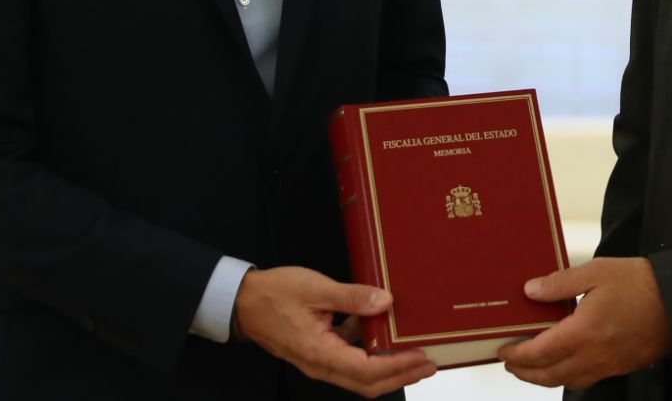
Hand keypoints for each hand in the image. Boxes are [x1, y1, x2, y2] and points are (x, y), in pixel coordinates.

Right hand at [234, 267, 435, 396]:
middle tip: (429, 364)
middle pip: (368, 383)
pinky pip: (349, 360)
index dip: (398, 366)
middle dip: (401, 375)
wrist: (242, 302)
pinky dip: (370, 353)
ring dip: (389, 367)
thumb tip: (385, 302)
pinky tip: (382, 333)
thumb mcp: (315, 289)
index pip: (367, 370)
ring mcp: (319, 361)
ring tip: (414, 352)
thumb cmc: (273, 295)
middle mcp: (321, 365)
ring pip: (360, 375)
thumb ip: (352, 297)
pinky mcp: (319, 353)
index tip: (421, 357)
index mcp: (319, 353)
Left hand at [497, 257, 671, 388]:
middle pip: (548, 375)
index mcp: (583, 332)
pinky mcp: (620, 367)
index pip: (538, 353)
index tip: (503, 349)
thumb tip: (530, 291)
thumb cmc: (642, 284)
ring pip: (566, 381)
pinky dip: (566, 377)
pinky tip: (564, 364)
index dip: (516, 354)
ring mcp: (607, 365)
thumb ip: (559, 284)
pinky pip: (585, 380)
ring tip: (532, 366)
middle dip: (524, 372)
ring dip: (543, 377)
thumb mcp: (596, 272)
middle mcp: (593, 356)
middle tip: (510, 362)